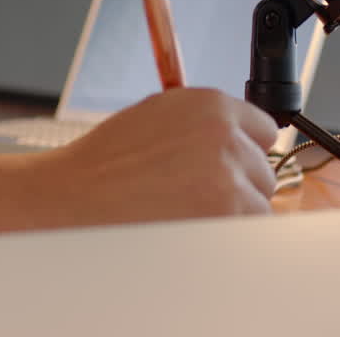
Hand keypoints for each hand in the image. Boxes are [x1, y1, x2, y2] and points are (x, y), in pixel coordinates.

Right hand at [41, 88, 277, 223]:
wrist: (75, 198)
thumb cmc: (108, 162)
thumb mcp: (159, 115)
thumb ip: (205, 122)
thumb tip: (240, 138)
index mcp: (211, 105)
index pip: (264, 129)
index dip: (245, 151)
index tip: (233, 165)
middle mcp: (226, 136)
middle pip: (263, 170)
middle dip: (238, 185)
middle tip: (195, 194)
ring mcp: (228, 177)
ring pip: (259, 203)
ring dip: (233, 212)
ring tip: (187, 211)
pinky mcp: (224, 215)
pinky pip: (247, 230)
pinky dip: (225, 233)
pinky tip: (190, 225)